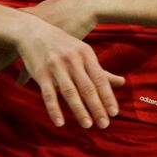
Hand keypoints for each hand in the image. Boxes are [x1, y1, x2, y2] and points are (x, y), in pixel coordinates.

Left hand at [0, 0, 99, 78]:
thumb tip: (24, 14)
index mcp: (26, 18)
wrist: (84, 7)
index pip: (0, 30)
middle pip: (1, 43)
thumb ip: (33, 13)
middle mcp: (27, 28)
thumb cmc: (67, 7)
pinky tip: (18, 83)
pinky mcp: (49, 50)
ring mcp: (36, 39)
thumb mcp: (46, 7)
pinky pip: (32, 65)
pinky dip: (24, 74)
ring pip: (11, 55)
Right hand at [0, 7, 121, 129]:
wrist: (33, 31)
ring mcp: (56, 66)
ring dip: (80, 110)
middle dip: (97, 107)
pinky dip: (54, 109)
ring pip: (70, 92)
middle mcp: (72, 60)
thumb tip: (122, 82)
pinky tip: (60, 123)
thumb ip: (101, 70)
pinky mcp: (40, 73)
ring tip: (88, 125)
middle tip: (104, 124)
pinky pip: (49, 94)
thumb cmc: (63, 45)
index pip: (100, 79)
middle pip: (87, 87)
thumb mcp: (83, 52)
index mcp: (86, 54)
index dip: (107, 96)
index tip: (114, 113)